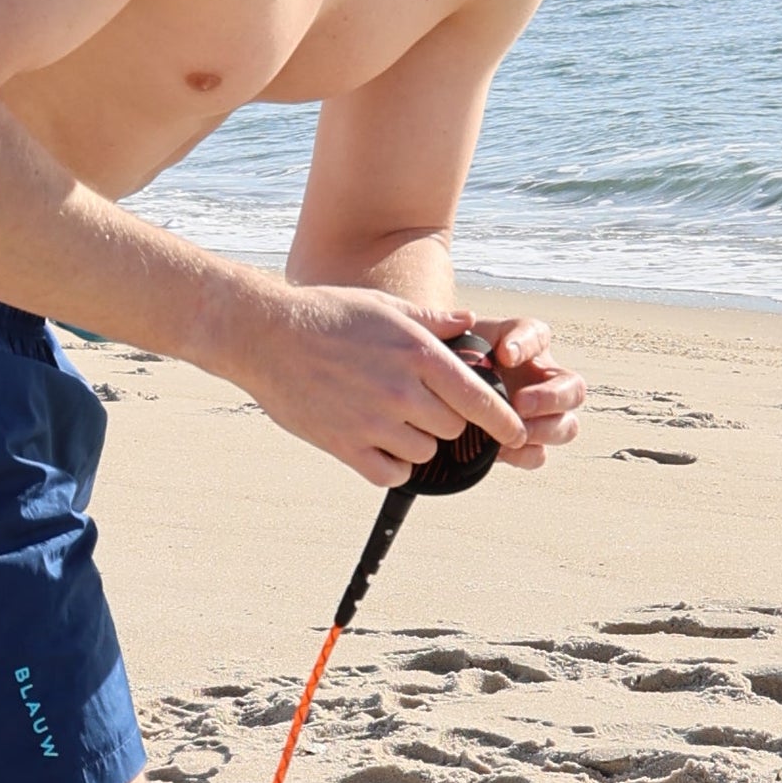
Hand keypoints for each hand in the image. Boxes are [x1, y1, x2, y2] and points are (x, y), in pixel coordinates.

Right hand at [236, 282, 529, 489]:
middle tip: (420, 406)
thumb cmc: (327, 314)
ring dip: (417, 443)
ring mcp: (373, 422)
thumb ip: (434, 322)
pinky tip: (380, 447)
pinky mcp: (344, 445)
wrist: (265, 335)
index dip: (504, 421)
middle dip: (445, 421)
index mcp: (419, 354)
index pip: (479, 399)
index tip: (516, 434)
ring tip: (391, 419)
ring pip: (424, 454)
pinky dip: (392, 466)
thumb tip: (471, 324)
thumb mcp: (384, 308)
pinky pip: (390, 474)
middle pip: (453, 429)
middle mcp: (402, 391)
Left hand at [456, 308, 583, 470]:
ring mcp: (539, 414)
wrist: (433, 386)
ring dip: (544, 431)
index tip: (505, 355)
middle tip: (519, 404)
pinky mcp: (524, 442)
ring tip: (513, 433)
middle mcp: (542, 378)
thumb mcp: (449, 335)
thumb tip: (468, 320)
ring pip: (566, 426)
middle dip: (551, 398)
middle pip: (573, 388)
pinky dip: (524, 455)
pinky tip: (501, 449)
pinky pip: (540, 454)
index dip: (527, 346)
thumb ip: (455, 325)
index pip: (538, 335)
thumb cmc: (446, 356)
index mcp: (526, 343)